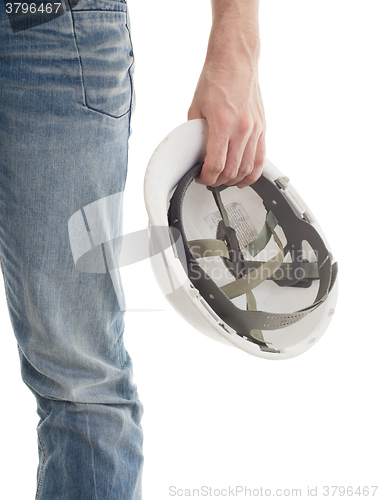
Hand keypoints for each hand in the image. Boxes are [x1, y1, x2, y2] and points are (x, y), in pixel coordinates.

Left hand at [187, 1, 264, 187]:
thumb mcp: (196, 107)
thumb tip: (194, 150)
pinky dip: (253, 173)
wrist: (236, 60)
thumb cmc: (216, 78)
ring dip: (235, 180)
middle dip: (218, 180)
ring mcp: (254, 129)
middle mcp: (241, 128)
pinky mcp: (262, 128)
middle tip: (210, 179)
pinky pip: (260, 158)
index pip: (216, 164)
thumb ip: (196, 132)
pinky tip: (245, 178)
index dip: (207, 177)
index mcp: (223, 124)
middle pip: (232, 170)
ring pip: (247, 168)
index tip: (201, 178)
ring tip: (225, 181)